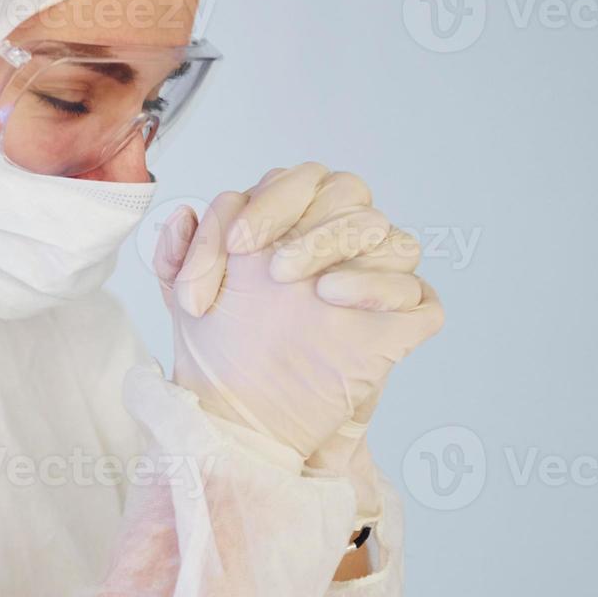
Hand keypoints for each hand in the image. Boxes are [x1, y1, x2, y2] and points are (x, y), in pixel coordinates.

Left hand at [152, 164, 443, 462]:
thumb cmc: (221, 349)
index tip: (236, 244)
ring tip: (301, 284)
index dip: (269, 204)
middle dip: (307, 224)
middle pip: (349, 194)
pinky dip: (384, 289)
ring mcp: (373, 281)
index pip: (298, 180)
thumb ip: (178, 254)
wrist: (246, 416)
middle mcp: (337, 241)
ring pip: (391, 235)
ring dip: (343, 246)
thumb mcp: (186, 301)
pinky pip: (419, 296)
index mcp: (291, 221)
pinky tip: (335, 297)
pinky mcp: (400, 325)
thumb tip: (182, 215)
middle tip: (270, 269)